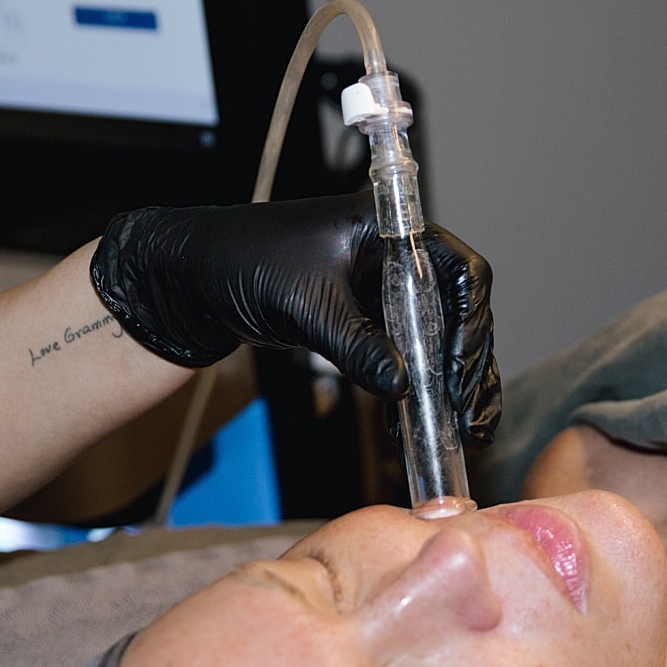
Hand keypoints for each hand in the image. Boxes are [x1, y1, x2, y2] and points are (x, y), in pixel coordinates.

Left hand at [91, 194, 499, 444]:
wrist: (196, 278)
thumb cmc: (244, 263)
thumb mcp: (306, 306)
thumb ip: (356, 345)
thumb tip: (401, 387)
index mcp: (392, 232)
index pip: (460, 274)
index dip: (470, 325)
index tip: (457, 372)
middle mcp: (400, 259)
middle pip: (461, 314)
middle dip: (469, 369)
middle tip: (470, 419)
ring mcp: (388, 293)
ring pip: (442, 342)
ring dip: (452, 388)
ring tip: (461, 434)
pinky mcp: (372, 323)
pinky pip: (411, 358)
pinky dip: (418, 393)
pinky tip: (415, 428)